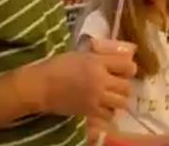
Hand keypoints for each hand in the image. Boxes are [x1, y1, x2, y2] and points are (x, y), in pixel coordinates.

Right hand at [18, 51, 136, 121]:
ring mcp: (96, 97)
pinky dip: (109, 111)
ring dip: (118, 99)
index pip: (128, 65)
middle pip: (126, 86)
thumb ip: (99, 56)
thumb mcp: (80, 54)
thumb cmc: (57, 66)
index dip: (128, 67)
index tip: (123, 69)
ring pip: (122, 101)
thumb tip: (115, 56)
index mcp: (98, 62)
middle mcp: (101, 79)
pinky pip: (109, 114)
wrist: (40, 86)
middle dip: (123, 84)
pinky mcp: (90, 111)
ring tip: (111, 96)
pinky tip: (103, 106)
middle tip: (115, 84)